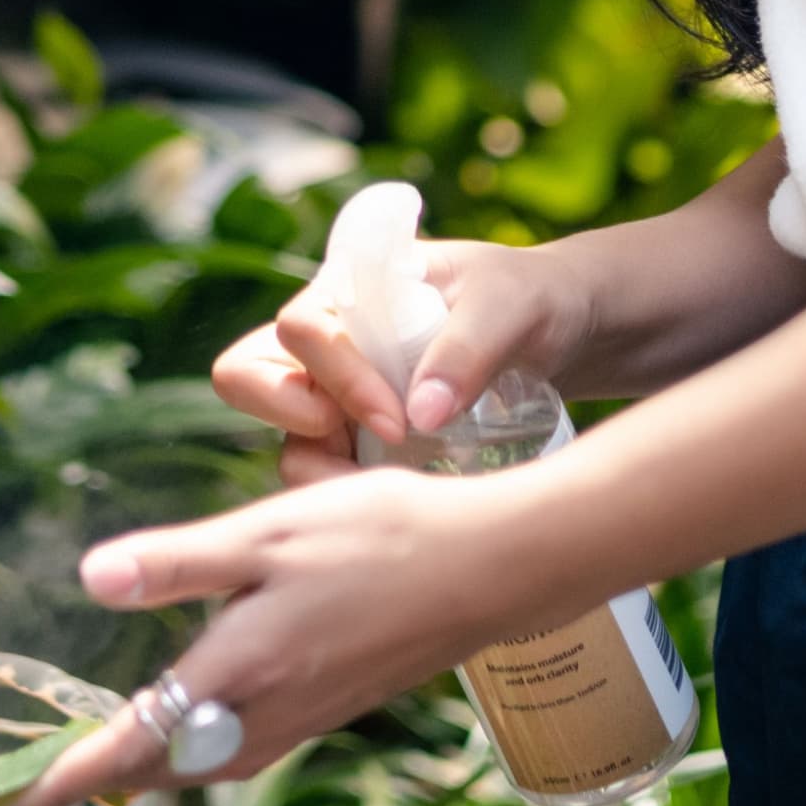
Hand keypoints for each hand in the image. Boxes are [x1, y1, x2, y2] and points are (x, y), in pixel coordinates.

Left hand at [0, 468, 555, 805]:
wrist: (490, 566)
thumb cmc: (379, 537)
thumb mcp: (267, 533)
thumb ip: (176, 562)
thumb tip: (89, 579)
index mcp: (237, 675)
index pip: (130, 745)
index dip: (62, 778)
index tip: (4, 805)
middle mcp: (264, 714)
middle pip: (160, 767)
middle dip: (97, 778)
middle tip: (31, 783)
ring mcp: (302, 717)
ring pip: (203, 761)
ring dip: (147, 763)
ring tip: (98, 756)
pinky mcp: (329, 705)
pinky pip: (241, 746)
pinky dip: (196, 744)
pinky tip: (192, 716)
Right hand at [212, 236, 592, 485]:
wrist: (558, 337)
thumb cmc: (526, 301)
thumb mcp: (510, 306)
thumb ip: (468, 349)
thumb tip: (418, 416)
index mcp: (347, 291)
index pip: (299, 329)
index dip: (336, 376)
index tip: (396, 419)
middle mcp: (325, 346)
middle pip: (247, 379)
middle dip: (290, 421)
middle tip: (364, 448)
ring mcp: (335, 400)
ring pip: (288, 442)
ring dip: (325, 476)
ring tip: (395, 496)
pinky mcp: (359, 449)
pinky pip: (326, 480)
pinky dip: (352, 502)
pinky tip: (408, 513)